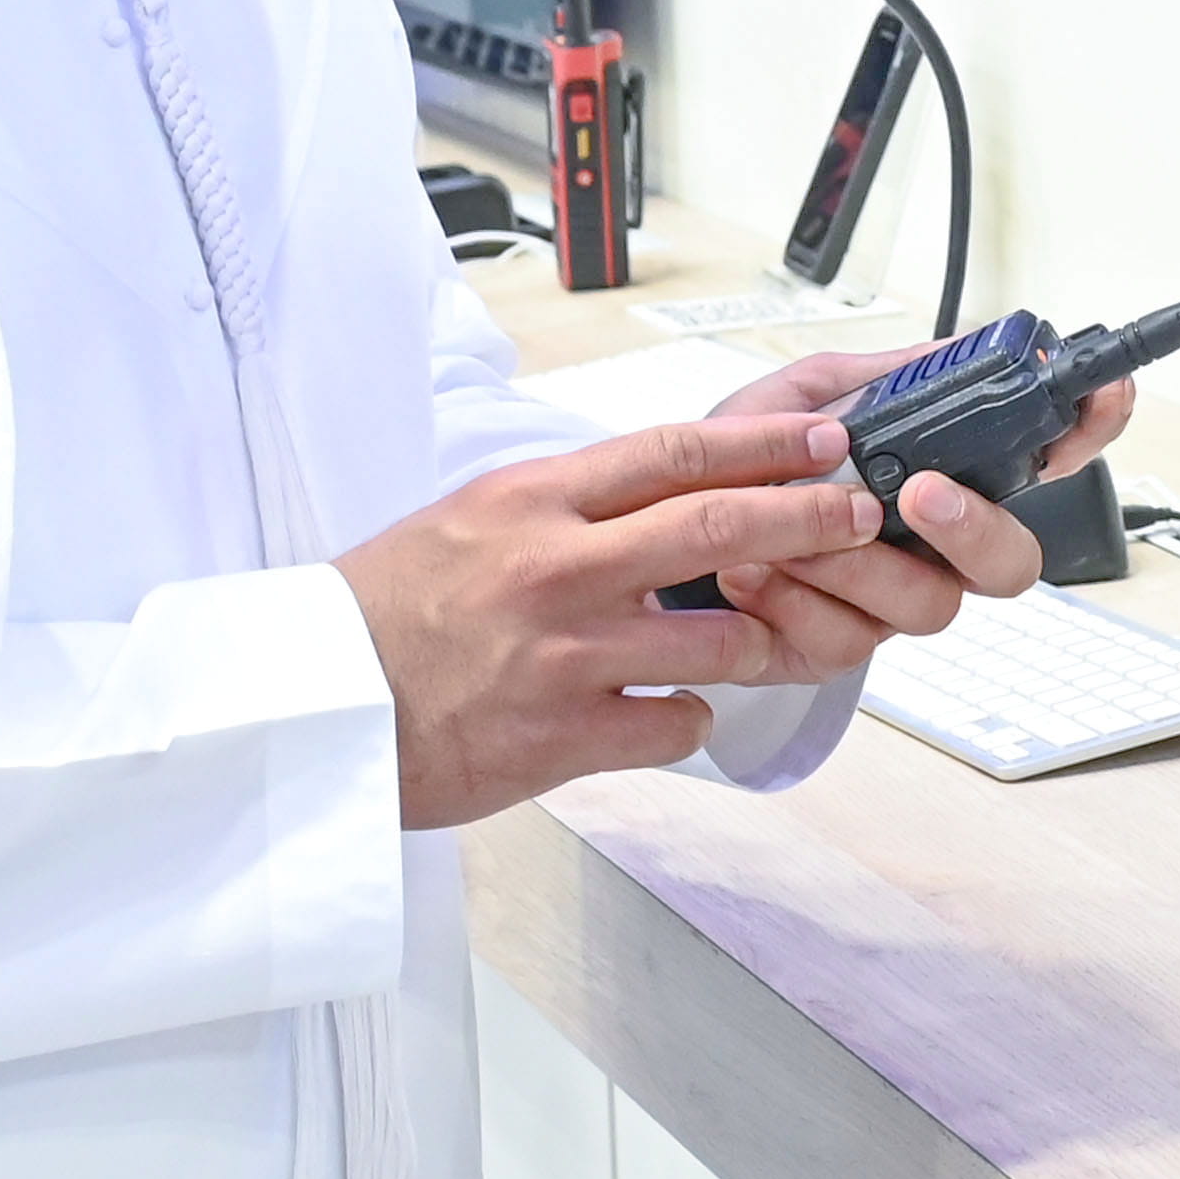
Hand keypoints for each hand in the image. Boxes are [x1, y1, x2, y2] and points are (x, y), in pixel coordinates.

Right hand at [334, 412, 880, 827]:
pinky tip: (682, 712)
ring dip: (769, 635)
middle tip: (863, 516)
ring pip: (720, 637)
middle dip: (812, 518)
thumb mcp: (471, 517)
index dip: (766, 445)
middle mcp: (557, 567)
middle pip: (720, 527)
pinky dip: (694, 718)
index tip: (827, 441)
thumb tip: (660, 485)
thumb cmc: (388, 608)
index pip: (674, 452)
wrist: (316, 709)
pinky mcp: (565, 736)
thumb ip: (566, 502)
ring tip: (789, 633)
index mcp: (533, 500)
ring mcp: (566, 656)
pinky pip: (676, 724)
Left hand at [679, 354, 1143, 671]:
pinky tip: (752, 573)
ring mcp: (887, 604)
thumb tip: (949, 354)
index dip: (1089, 429)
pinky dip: (790, 601)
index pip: (1043, 456)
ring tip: (789, 531)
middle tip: (918, 492)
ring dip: (853, 565)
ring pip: (927, 607)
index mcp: (940, 477)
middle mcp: (930, 549)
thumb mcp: (798, 397)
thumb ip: (874, 378)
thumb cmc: (732, 469)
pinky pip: (844, 645)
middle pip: (1012, 562)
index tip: (1103, 395)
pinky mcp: (832, 652)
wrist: (653, 542)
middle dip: (974, 527)